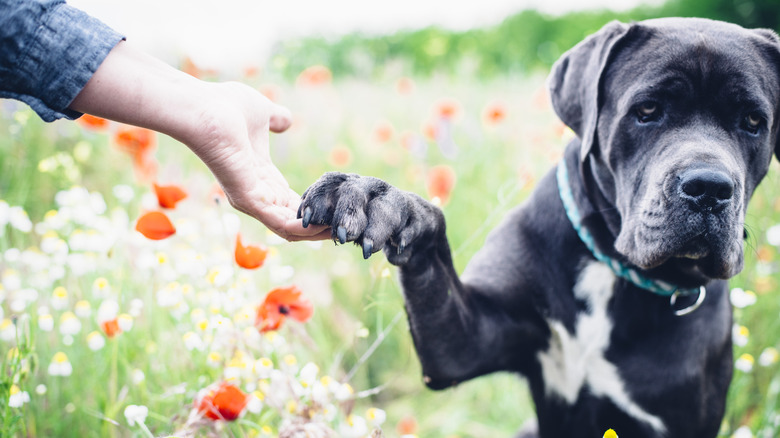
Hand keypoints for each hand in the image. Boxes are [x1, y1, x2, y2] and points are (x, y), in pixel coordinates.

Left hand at [69, 41, 328, 240]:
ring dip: (317, 233)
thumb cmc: (225, 107)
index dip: (314, 206)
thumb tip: (286, 120)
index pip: (290, 201)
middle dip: (320, 227)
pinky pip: (282, 225)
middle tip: (348, 228)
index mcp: (259, 176)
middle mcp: (255, 193)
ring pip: (290, 229)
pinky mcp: (249, 201)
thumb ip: (276, 119)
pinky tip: (328, 225)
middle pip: (292, 221)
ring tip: (343, 231)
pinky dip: (306, 229)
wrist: (203, 108)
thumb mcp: (262, 113)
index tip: (338, 208)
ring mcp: (251, 200)